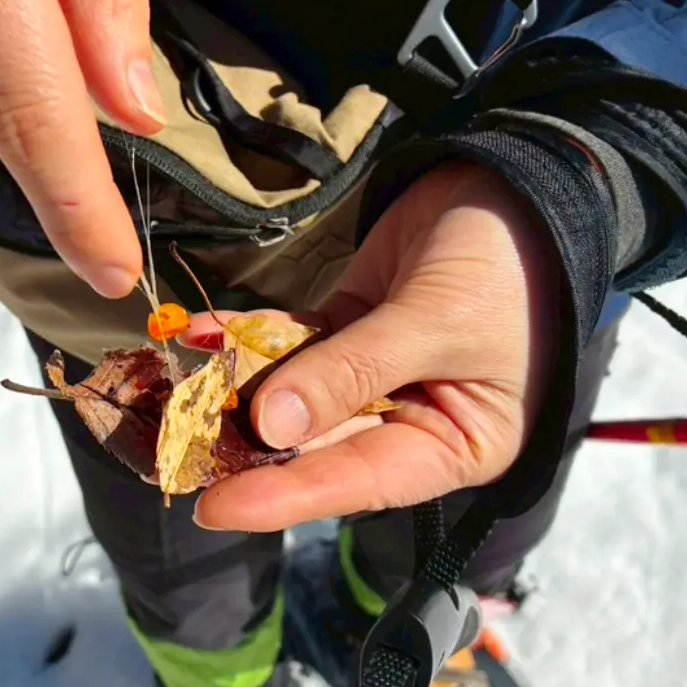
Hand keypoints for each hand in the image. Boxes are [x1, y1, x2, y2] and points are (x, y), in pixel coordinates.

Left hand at [185, 161, 561, 531]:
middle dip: (246, 442)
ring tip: (176, 391)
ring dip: (238, 387)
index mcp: (454, 444)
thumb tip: (273, 426)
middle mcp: (411, 419)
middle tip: (174, 449)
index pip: (360, 481)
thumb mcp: (433, 322)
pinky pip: (291, 341)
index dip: (287, 496)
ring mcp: (374, 373)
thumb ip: (352, 372)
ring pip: (295, 393)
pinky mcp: (349, 327)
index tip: (214, 507)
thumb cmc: (505, 265)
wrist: (512, 178)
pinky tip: (204, 331)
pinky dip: (249, 336)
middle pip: (317, 444)